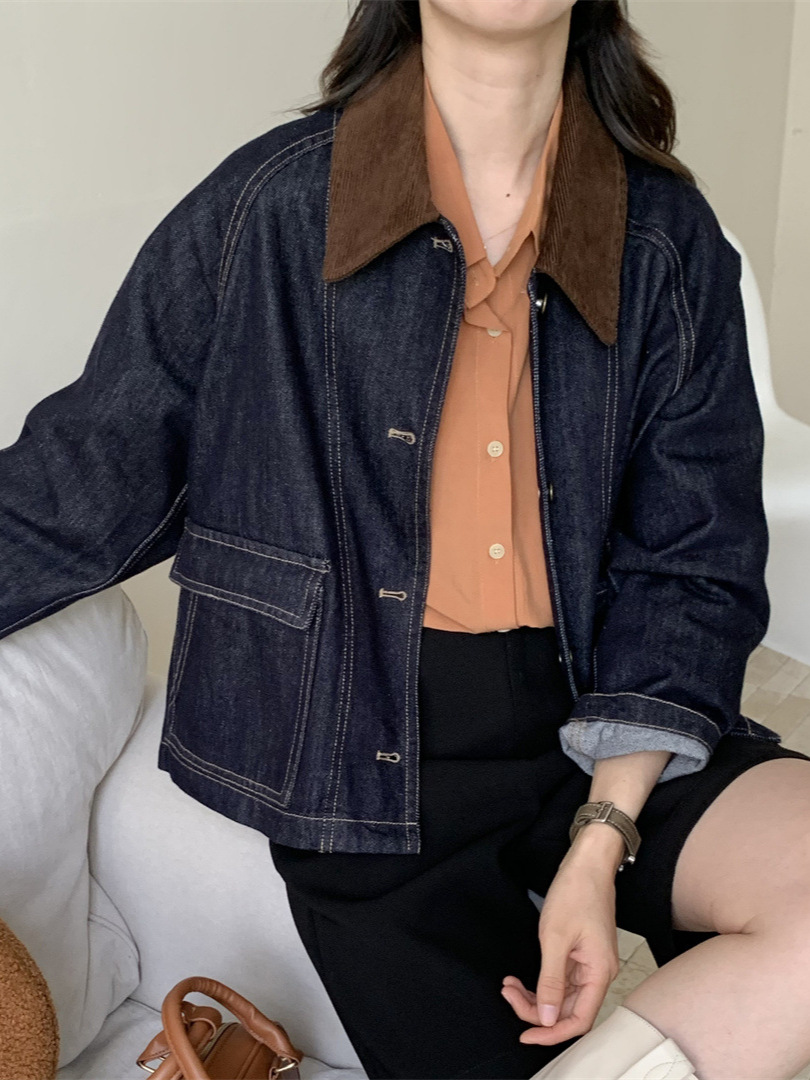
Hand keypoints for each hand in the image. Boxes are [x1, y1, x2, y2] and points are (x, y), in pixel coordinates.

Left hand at [500, 849, 620, 1045]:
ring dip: (535, 996)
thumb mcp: (555, 937)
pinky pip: (560, 981)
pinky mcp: (580, 955)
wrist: (586, 864)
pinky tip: (522, 978)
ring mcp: (589, 964)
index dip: (551, 1032)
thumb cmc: (576, 892)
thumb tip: (546, 1017)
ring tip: (510, 985)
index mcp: (599, 972)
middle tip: (508, 995)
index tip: (526, 1034)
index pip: (579, 1020)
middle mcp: (598, 973)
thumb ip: (550, 980)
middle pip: (568, 1011)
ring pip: (561, 997)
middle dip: (535, 1010)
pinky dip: (540, 983)